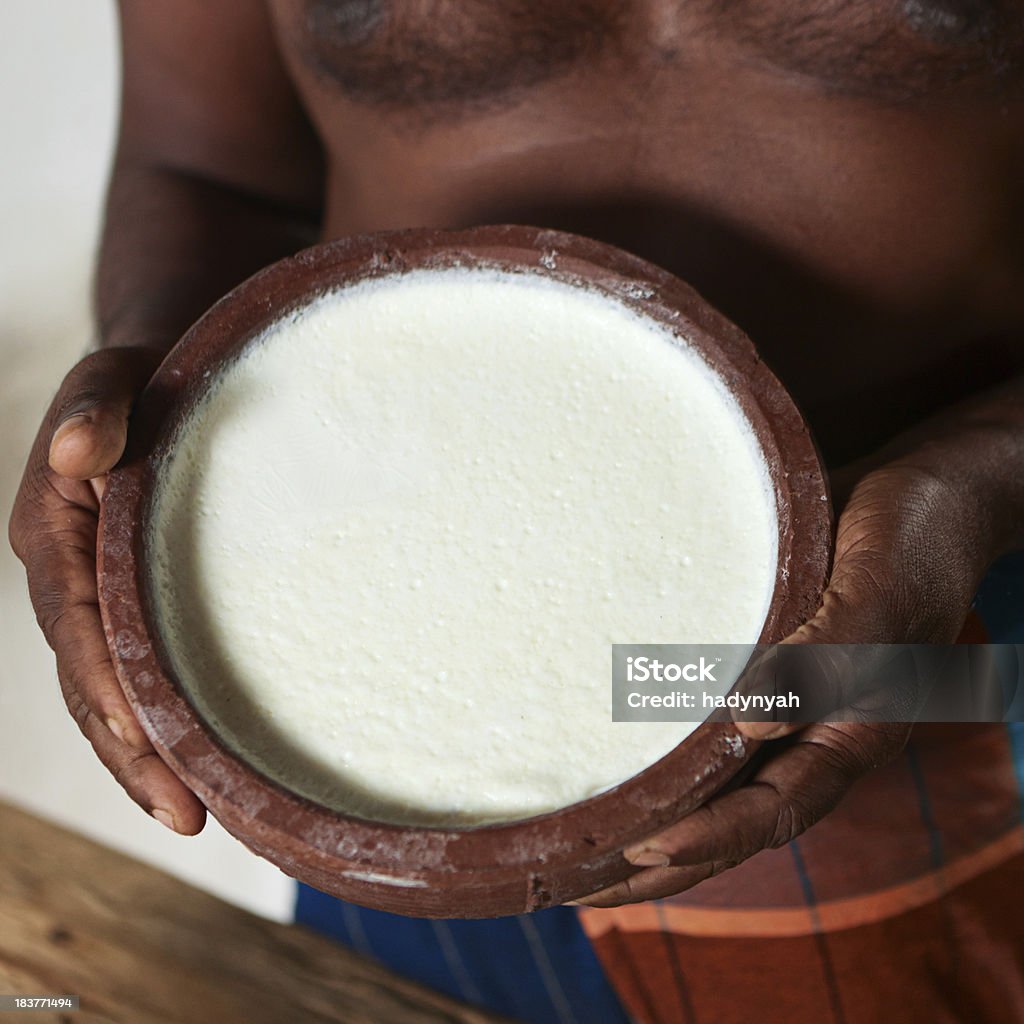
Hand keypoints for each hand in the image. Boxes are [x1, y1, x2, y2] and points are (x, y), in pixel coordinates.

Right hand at [8, 347, 205, 834]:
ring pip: (113, 691)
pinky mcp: (136, 603)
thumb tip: (76, 454)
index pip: (76, 623)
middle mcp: (68, 578)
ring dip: (148, 757)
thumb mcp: (113, 378)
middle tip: (187, 815)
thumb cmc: (141, 378)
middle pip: (90, 680)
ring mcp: (100, 598)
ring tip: (198, 816)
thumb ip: (91, 411)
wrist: (159, 378)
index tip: (143, 737)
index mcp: (53, 533)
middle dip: (131, 751)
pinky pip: (142, 672)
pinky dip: (165, 723)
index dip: (104, 682)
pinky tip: (206, 763)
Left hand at [579, 459, 991, 905]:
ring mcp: (785, 698)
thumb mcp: (877, 597)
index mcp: (850, 733)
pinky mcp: (759, 657)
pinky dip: (663, 737)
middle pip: (734, 815)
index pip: (773, 811)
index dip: (710, 840)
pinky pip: (706, 710)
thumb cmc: (914, 540)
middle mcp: (812, 729)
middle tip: (583, 882)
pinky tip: (616, 741)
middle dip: (665, 857)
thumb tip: (749, 728)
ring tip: (586, 833)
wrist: (925, 487)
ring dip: (657, 807)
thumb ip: (825, 665)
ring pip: (716, 772)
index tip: (637, 856)